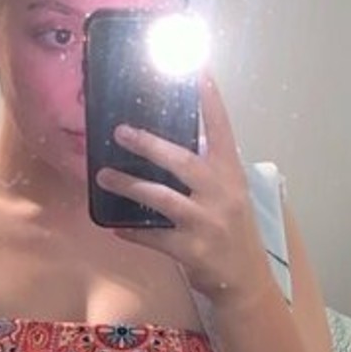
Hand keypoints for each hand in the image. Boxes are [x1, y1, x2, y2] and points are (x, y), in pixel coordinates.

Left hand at [94, 75, 272, 306]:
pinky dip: (133, 231)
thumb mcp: (231, 196)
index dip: (210, 100)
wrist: (246, 282)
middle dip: (149, 144)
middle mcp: (222, 194)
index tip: (198, 69)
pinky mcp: (192, 250)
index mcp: (232, 175)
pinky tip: (116, 226)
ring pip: (161, 198)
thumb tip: (172, 146)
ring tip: (104, 177)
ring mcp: (207, 223)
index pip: (222, 129)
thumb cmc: (234, 234)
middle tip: (120, 131)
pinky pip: (153, 236)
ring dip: (129, 186)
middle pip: (182, 161)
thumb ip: (209, 171)